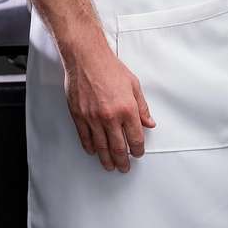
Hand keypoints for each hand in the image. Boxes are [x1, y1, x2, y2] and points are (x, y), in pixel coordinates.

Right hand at [62, 37, 155, 172]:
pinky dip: (90, 148)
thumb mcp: (134, 85)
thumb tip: (148, 123)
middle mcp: (110, 117)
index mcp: (127, 109)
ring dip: (107, 159)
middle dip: (123, 161)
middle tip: (124, 167)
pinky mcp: (79, 117)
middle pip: (118, 148)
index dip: (138, 149)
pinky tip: (94, 152)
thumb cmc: (110, 68)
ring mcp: (93, 119)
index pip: (135, 138)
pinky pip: (85, 138)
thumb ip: (142, 107)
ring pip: (101, 147)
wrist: (87, 59)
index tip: (138, 153)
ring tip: (110, 166)